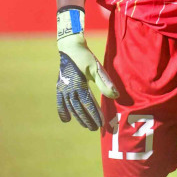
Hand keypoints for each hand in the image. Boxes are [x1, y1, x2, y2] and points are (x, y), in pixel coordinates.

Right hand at [55, 8, 115, 129]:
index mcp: (79, 84)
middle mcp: (69, 88)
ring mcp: (63, 88)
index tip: (101, 123)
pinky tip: (66, 120)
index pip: (88, 103)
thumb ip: (105, 83)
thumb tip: (115, 96)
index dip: (94, 114)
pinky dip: (63, 111)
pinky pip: (61, 101)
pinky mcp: (60, 86)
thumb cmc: (86, 58)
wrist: (70, 48)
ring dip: (78, 117)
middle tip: (95, 128)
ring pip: (71, 107)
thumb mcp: (97, 69)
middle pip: (79, 108)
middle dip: (87, 119)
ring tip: (86, 126)